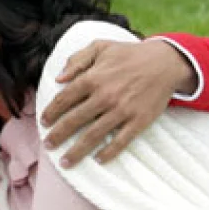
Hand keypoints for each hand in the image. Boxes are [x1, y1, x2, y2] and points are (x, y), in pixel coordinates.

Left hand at [42, 39, 195, 166]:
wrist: (165, 62)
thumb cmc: (130, 54)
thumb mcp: (101, 47)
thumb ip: (77, 60)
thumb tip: (58, 78)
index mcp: (93, 77)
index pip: (64, 99)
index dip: (51, 112)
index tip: (43, 123)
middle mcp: (104, 96)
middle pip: (74, 121)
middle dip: (58, 136)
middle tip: (48, 146)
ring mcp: (122, 110)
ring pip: (93, 135)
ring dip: (77, 151)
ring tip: (65, 162)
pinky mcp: (138, 121)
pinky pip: (120, 141)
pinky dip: (108, 153)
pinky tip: (98, 160)